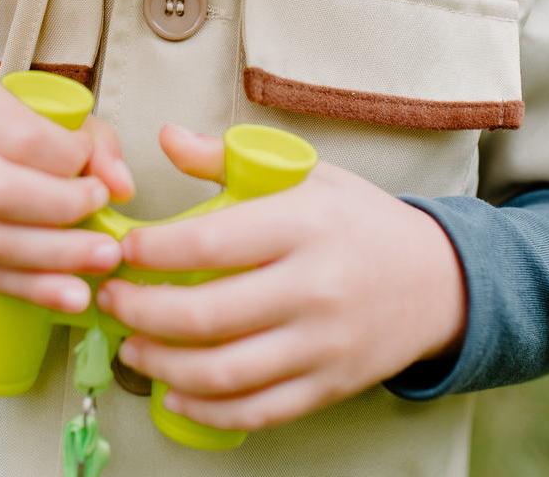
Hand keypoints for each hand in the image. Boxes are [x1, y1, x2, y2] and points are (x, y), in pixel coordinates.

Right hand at [0, 65, 133, 312]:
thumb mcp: (29, 105)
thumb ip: (87, 138)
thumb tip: (121, 185)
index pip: (22, 137)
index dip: (71, 161)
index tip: (97, 174)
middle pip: (0, 192)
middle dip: (65, 214)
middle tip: (107, 226)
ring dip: (54, 260)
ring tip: (101, 264)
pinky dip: (28, 287)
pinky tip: (67, 293)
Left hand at [96, 125, 465, 431]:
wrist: (438, 279)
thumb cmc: (359, 218)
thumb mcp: (305, 171)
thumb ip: (229, 157)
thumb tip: (166, 137)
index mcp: (302, 224)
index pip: (210, 243)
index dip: (153, 251)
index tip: (123, 250)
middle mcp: (313, 287)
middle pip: (206, 314)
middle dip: (140, 311)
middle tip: (110, 301)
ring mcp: (322, 344)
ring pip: (224, 372)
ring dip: (161, 364)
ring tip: (131, 345)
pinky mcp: (329, 386)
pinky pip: (257, 410)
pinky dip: (206, 408)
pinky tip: (175, 391)